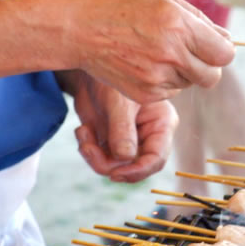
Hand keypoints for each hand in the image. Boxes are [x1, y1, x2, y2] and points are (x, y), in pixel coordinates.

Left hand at [60, 71, 178, 181]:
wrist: (89, 72)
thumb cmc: (110, 79)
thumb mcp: (118, 103)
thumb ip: (122, 130)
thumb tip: (125, 158)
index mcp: (161, 124)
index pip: (157, 158)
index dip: (138, 171)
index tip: (116, 173)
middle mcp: (148, 136)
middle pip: (135, 167)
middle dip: (110, 165)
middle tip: (88, 149)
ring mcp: (130, 141)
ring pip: (116, 167)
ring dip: (95, 157)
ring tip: (83, 136)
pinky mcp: (112, 142)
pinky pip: (102, 160)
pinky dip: (89, 151)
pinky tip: (83, 131)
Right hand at [61, 0, 234, 103]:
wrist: (78, 28)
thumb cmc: (119, 5)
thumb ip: (197, 18)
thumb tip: (225, 39)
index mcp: (179, 26)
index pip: (224, 54)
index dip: (222, 50)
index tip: (214, 46)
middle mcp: (171, 55)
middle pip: (212, 76)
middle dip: (207, 66)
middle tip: (190, 52)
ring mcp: (157, 78)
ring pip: (189, 84)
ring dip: (182, 71)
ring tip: (156, 51)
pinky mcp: (144, 95)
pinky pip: (170, 92)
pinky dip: (164, 80)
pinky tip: (144, 63)